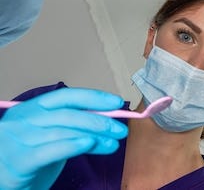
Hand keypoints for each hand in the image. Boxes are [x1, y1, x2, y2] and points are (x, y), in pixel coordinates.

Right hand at [0, 88, 127, 189]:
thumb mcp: (52, 135)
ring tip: (112, 143)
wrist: (2, 179)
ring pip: (62, 132)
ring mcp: (18, 139)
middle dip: (99, 121)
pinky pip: (49, 150)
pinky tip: (88, 145)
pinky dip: (72, 146)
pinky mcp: (18, 160)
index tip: (117, 103)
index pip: (66, 96)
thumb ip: (75, 127)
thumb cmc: (30, 154)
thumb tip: (109, 122)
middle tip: (120, 129)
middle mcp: (23, 119)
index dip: (93, 97)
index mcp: (32, 108)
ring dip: (93, 136)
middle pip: (68, 115)